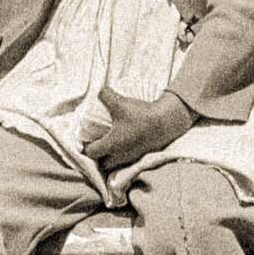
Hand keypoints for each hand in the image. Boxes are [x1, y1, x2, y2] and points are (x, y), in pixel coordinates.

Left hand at [80, 88, 194, 170]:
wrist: (167, 122)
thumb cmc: (140, 115)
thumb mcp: (120, 102)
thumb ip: (106, 95)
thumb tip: (99, 90)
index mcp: (111, 144)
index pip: (91, 153)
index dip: (86, 147)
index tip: (87, 140)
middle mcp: (120, 155)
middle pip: (103, 164)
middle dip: (100, 156)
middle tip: (100, 144)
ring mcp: (133, 157)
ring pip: (117, 164)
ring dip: (113, 157)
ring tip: (113, 145)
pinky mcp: (144, 156)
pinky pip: (130, 161)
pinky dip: (126, 155)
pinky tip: (128, 143)